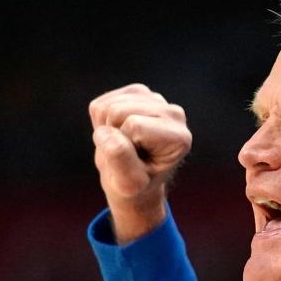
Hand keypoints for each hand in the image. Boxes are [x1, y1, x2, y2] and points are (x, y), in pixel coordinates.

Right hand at [88, 83, 191, 242]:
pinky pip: (101, 104)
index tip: (135, 163)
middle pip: (118, 111)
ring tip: (122, 146)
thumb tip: (109, 132)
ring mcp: (156, 100)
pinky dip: (101, 123)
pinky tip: (117, 134)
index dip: (123, 146)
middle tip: (126, 154)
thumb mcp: (128, 184)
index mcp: (179, 136)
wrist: (134, 181)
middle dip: (112, 135)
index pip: (133, 125)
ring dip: (106, 130)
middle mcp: (174, 113)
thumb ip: (121, 161)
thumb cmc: (135, 187)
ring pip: (107, 106)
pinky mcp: (137, 94)